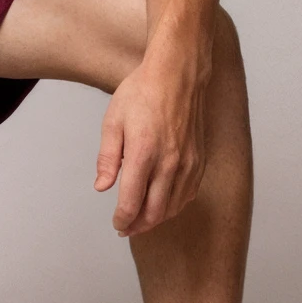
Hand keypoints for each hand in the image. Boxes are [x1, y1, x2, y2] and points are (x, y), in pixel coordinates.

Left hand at [93, 61, 206, 236]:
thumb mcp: (112, 121)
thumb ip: (108, 158)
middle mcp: (169, 163)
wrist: (176, 74)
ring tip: (141, 219)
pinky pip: (188, 194)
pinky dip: (175, 205)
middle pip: (155, 212)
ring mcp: (187, 163)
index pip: (132, 202)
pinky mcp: (199, 160)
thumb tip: (102, 186)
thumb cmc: (142, 92)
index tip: (116, 224)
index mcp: (143, 153)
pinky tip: (164, 204)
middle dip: (138, 226)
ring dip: (156, 218)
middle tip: (126, 228)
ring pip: (173, 206)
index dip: (122, 219)